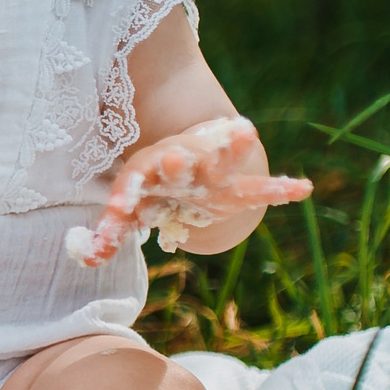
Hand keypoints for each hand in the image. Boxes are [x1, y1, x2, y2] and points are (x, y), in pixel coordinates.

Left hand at [66, 115, 311, 265]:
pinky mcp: (235, 186)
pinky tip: (303, 190)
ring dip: (231, 148)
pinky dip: (280, 189)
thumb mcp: (130, 207)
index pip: (133, 182)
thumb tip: (86, 258)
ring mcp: (210, 172)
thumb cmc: (152, 188)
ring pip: (220, 160)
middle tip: (175, 161)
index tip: (118, 209)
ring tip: (245, 132)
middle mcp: (179, 164)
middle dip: (176, 164)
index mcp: (147, 171)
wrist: (184, 163)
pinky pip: (259, 187)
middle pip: (177, 162)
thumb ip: (108, 233)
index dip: (125, 197)